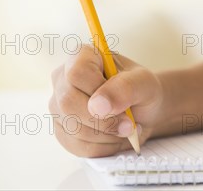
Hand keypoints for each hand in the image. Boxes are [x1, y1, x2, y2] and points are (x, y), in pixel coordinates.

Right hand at [49, 45, 163, 156]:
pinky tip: (115, 137)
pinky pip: (76, 146)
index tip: (121, 104)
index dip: (97, 91)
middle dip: (104, 120)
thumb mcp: (144, 83)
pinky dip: (103, 147)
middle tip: (129, 125)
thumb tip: (98, 105)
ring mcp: (59, 106)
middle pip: (68, 102)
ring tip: (126, 128)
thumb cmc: (142, 90)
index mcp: (82, 56)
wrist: (143, 111)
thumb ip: (125, 88)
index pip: (77, 73)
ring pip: (72, 128)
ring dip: (107, 135)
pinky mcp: (62, 130)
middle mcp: (63, 79)